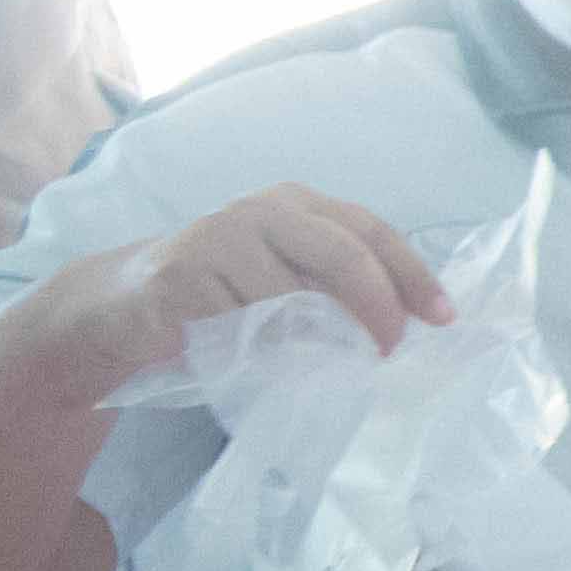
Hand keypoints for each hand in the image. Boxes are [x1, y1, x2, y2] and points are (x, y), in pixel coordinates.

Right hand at [49, 185, 446, 396]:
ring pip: (293, 291)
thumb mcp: (286, 282)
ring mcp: (221, 236)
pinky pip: (243, 318)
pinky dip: (262, 347)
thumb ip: (334, 290)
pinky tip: (260, 360)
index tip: (444, 318)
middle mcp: (265, 210)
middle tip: (390, 350)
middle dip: (379, 305)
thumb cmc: (223, 296)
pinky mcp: (184, 273)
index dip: (413, 275)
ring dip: (315, 337)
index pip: (373, 232)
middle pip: (343, 252)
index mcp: (300, 206)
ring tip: (320, 364)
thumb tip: (404, 327)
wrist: (125, 306)